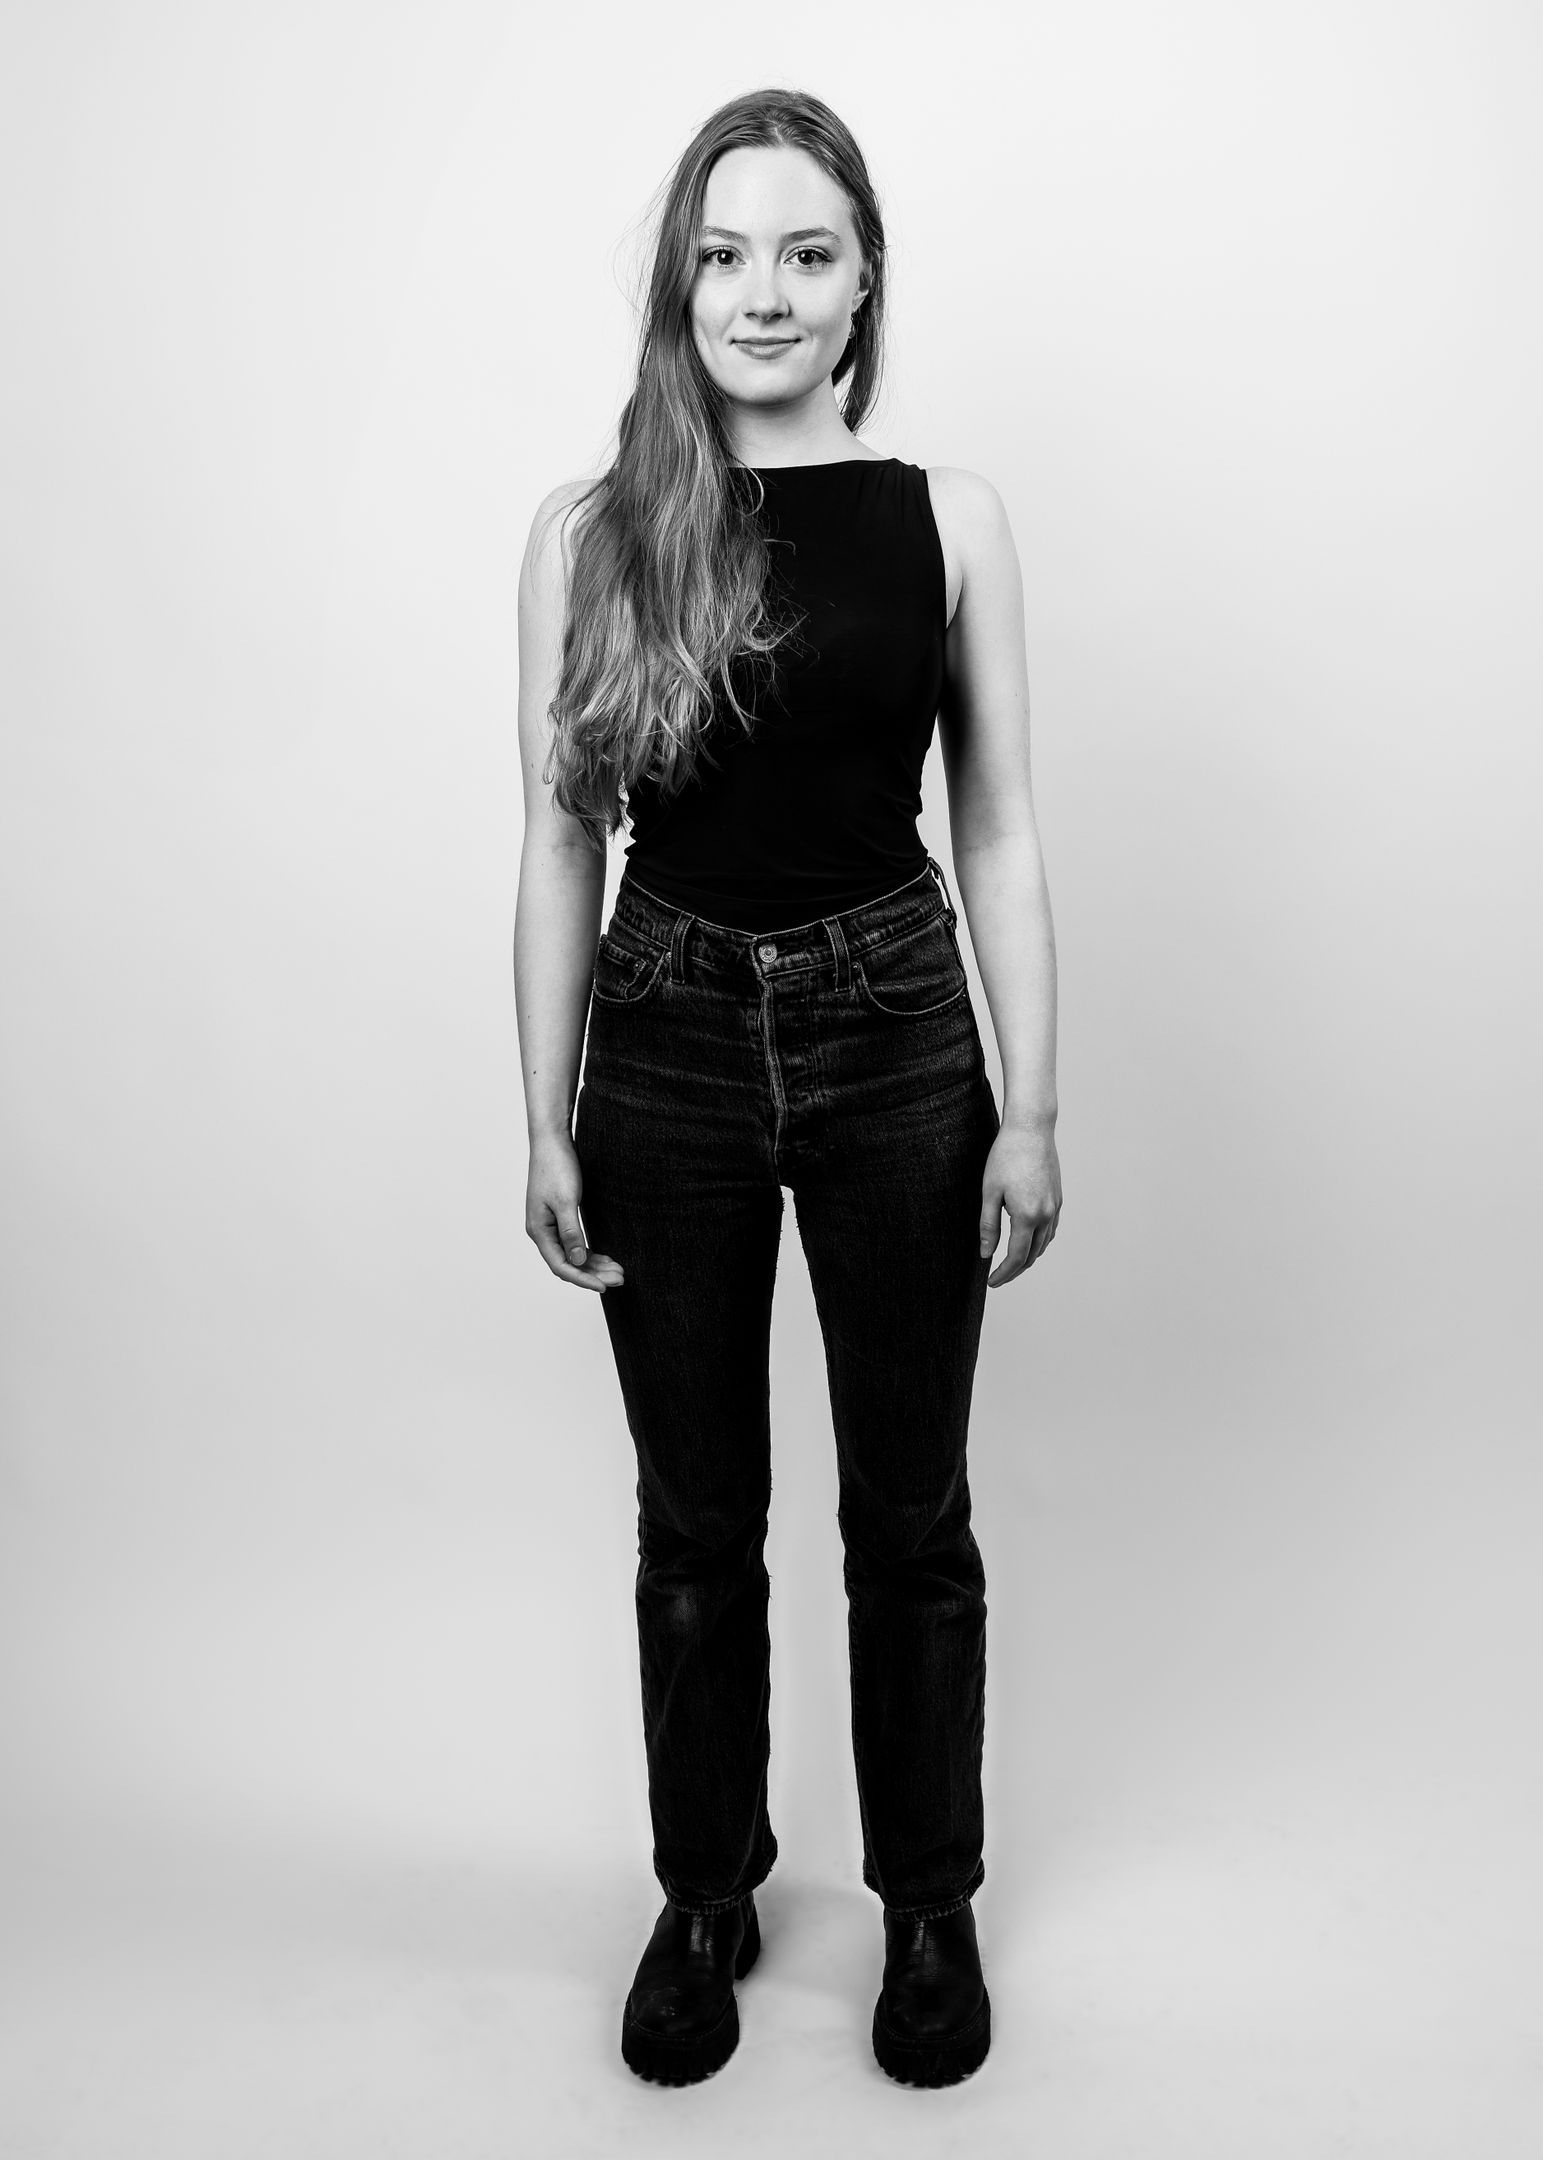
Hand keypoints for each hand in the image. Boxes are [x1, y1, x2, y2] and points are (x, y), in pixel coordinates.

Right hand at [526, 1130, 625, 1293]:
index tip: (604, 1286)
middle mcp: (542, 1232)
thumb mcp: (566, 1201)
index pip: (561, 1266)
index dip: (582, 1279)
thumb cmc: (556, 1167)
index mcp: (539, 1230)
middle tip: (620, 1278)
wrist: (552, 1141)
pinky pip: (574, 1243)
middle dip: (594, 1273)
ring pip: (573, 1255)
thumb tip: (576, 1261)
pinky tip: (605, 1257)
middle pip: (568, 1264)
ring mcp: (550, 1225)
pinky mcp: (559, 1217)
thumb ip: (571, 1232)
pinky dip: (589, 1252)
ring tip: (618, 1270)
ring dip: (594, 1264)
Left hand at [979, 1119, 1060, 1287]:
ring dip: (1028, 1257)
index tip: (991, 1282)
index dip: (1003, 1274)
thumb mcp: (989, 1192)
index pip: (1016, 1257)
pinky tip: (1028, 1240)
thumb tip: (986, 1253)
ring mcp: (1055, 1206)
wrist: (1031, 1128)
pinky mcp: (1058, 1198)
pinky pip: (1051, 1230)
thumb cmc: (1006, 1156)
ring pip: (1044, 1244)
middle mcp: (1046, 1215)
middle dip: (1015, 1270)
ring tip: (1010, 1262)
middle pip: (1032, 1255)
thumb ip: (988, 1226)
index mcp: (1027, 1215)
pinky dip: (1039, 1242)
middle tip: (998, 1277)